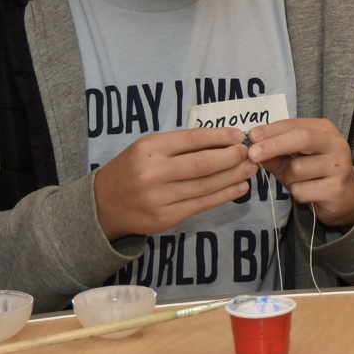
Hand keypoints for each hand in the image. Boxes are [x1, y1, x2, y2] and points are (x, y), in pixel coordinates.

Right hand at [93, 128, 257, 239]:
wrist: (103, 204)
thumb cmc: (131, 170)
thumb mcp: (146, 148)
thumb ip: (179, 145)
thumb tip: (222, 141)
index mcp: (149, 148)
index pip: (192, 139)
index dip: (220, 137)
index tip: (239, 136)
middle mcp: (153, 172)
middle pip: (203, 164)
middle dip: (231, 158)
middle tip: (250, 153)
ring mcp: (159, 197)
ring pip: (205, 185)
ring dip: (232, 177)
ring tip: (250, 169)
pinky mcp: (165, 218)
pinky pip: (201, 204)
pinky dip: (223, 195)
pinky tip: (238, 188)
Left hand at [242, 119, 353, 226]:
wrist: (342, 198)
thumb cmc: (313, 174)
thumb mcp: (292, 159)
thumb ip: (273, 153)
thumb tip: (250, 149)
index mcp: (324, 130)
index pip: (294, 124)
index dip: (271, 130)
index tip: (251, 136)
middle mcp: (336, 144)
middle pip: (302, 138)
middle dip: (274, 145)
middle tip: (253, 153)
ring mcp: (339, 166)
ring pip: (299, 168)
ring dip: (288, 177)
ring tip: (299, 181)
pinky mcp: (336, 188)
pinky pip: (302, 190)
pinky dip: (297, 193)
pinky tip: (309, 192)